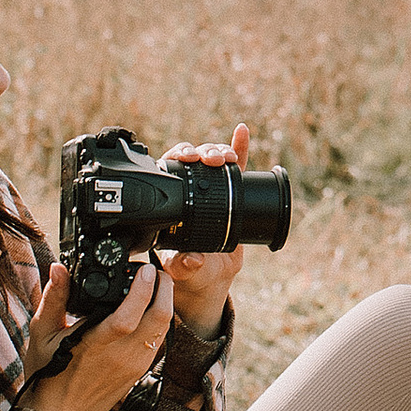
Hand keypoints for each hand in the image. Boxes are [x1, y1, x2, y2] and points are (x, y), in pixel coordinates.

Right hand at [25, 258, 176, 410]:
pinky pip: (158, 340)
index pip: (128, 316)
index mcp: (95, 344)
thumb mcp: (42, 335)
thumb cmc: (48, 375)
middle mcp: (121, 354)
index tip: (145, 269)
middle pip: (159, 318)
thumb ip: (53, 299)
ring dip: (164, 302)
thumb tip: (59, 268)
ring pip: (163, 328)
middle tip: (156, 271)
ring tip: (154, 284)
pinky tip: (147, 309)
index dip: (142, 290)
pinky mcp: (140, 370)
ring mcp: (134, 364)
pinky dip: (158, 320)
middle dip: (164, 288)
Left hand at [160, 122, 251, 328]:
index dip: (176, 159)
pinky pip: (237, 168)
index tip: (186, 158)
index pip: (169, 172)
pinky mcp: (232, 194)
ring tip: (227, 156)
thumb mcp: (183, 271)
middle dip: (200, 152)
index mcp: (169, 204)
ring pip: (212, 160)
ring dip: (219, 151)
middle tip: (208, 158)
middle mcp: (188, 192)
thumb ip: (185, 267)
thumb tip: (192, 259)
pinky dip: (240, 147)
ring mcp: (210, 191)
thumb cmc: (190, 273)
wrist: (210, 279)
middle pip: (192, 160)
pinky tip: (241, 131)